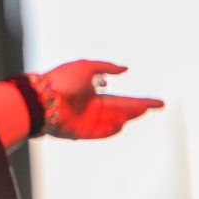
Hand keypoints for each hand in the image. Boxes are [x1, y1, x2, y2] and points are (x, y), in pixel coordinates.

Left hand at [40, 60, 163, 139]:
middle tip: (157, 107)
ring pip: (111, 121)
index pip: (119, 99)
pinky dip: (110, 130)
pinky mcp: (78, 131)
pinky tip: (122, 125)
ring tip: (141, 111)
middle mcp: (89, 107)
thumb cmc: (60, 79)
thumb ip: (106, 68)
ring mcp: (84, 120)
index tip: (156, 102)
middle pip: (119, 110)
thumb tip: (124, 69)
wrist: (41, 97)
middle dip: (137, 108)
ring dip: (126, 117)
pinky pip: (99, 132)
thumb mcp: (86, 66)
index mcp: (90, 92)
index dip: (138, 101)